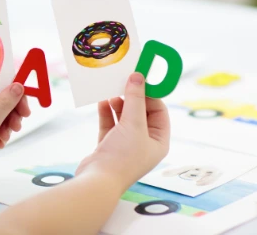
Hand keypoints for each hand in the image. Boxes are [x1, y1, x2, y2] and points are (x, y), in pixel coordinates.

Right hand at [75, 72, 169, 188]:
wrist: (97, 181)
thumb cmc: (122, 157)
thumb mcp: (133, 124)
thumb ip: (135, 99)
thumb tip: (138, 77)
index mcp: (158, 141)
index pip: (159, 111)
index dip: (150, 94)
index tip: (139, 78)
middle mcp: (144, 142)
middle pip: (141, 112)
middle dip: (132, 97)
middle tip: (124, 80)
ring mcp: (126, 144)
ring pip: (124, 117)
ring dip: (118, 103)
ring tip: (111, 90)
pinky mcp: (109, 145)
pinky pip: (110, 123)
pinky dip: (106, 112)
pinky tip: (102, 101)